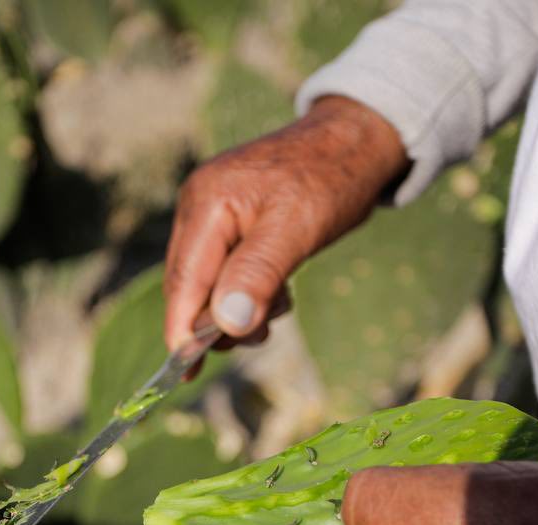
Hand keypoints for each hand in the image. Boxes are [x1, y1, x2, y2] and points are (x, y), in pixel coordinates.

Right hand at [163, 96, 408, 355]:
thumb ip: (258, 274)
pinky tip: (275, 290)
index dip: (183, 330)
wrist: (354, 140)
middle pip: (189, 285)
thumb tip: (226, 324)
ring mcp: (211, 212)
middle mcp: (199, 205)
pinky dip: (246, 290)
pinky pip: (224, 269)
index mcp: (208, 203)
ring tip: (279, 304)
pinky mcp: (228, 220)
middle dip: (220, 320)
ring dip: (238, 307)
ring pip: (207, 282)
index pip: (184, 280)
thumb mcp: (297, 230)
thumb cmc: (331, 179)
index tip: (186, 370)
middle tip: (261, 334)